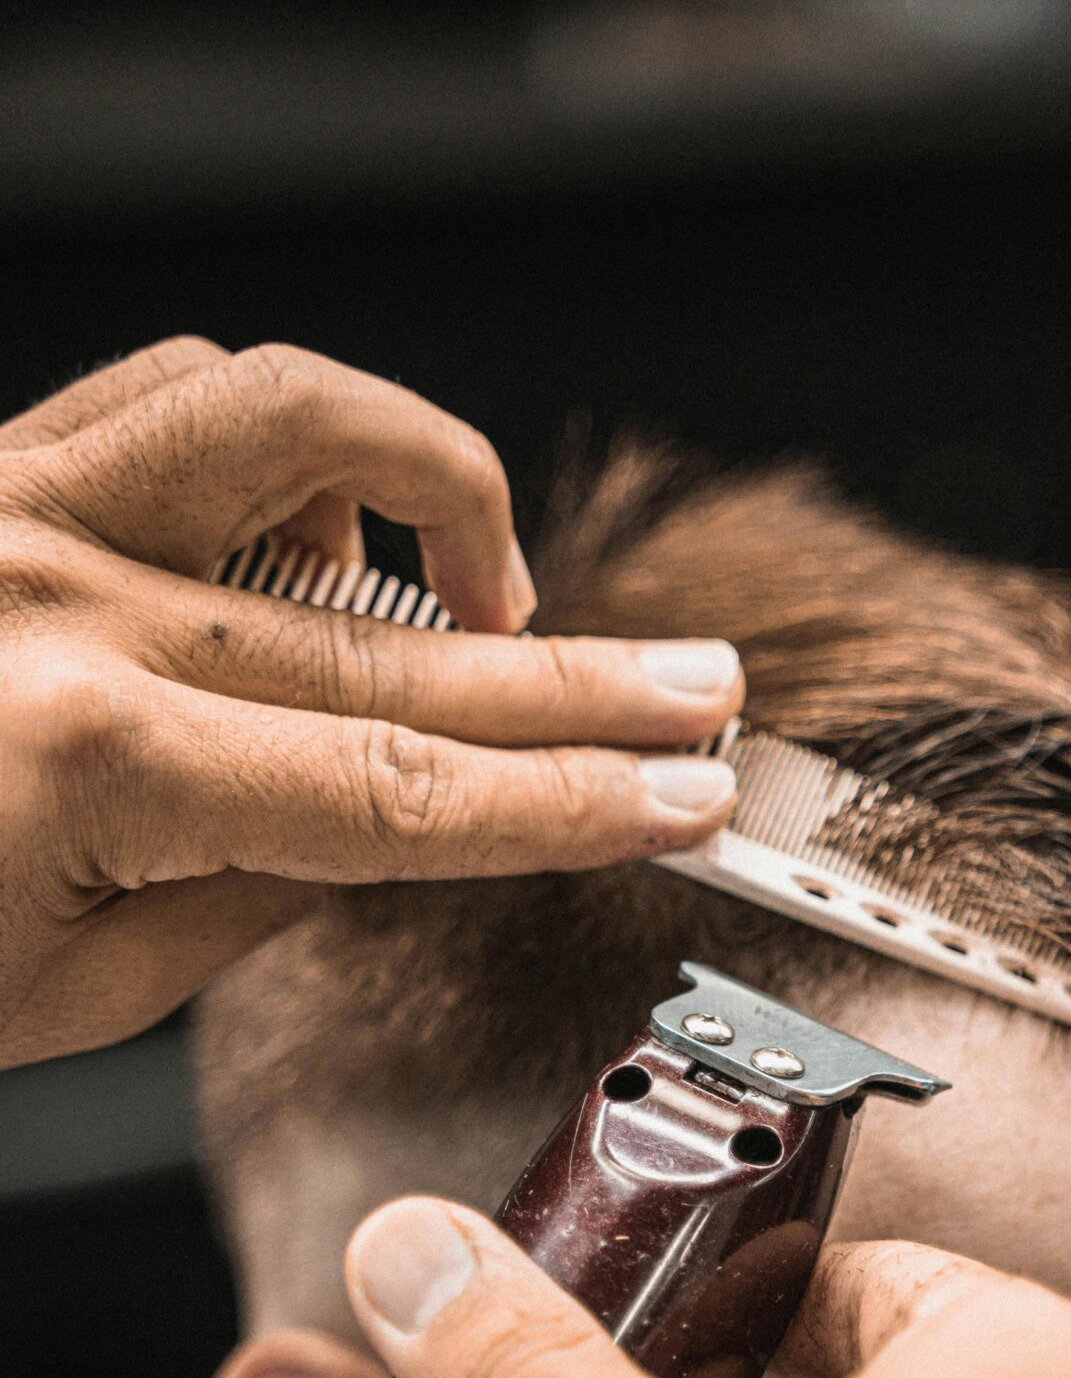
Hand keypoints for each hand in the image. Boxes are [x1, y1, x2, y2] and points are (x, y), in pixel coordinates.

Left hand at [0, 338, 740, 1066]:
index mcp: (85, 755)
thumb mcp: (65, 985)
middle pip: (397, 633)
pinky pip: (184, 393)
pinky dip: (292, 445)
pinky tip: (323, 534)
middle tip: (697, 689)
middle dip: (580, 673)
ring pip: (297, 418)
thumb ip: (244, 896)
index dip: (569, 801)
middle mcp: (56, 599)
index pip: (402, 789)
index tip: (678, 801)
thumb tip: (387, 824)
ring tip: (494, 591)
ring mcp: (20, 505)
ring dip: (436, 486)